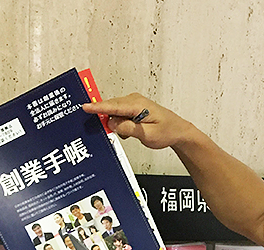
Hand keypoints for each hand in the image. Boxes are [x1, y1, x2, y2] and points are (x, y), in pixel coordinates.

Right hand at [82, 93, 198, 149]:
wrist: (178, 131)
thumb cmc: (166, 132)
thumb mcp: (147, 135)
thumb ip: (128, 128)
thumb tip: (111, 122)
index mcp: (138, 105)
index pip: (113, 106)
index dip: (98, 107)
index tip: (85, 107)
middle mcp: (134, 101)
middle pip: (111, 108)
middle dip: (106, 119)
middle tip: (111, 131)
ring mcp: (133, 103)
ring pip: (114, 112)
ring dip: (116, 124)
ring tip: (131, 133)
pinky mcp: (133, 108)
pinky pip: (119, 115)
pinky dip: (120, 124)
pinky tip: (130, 132)